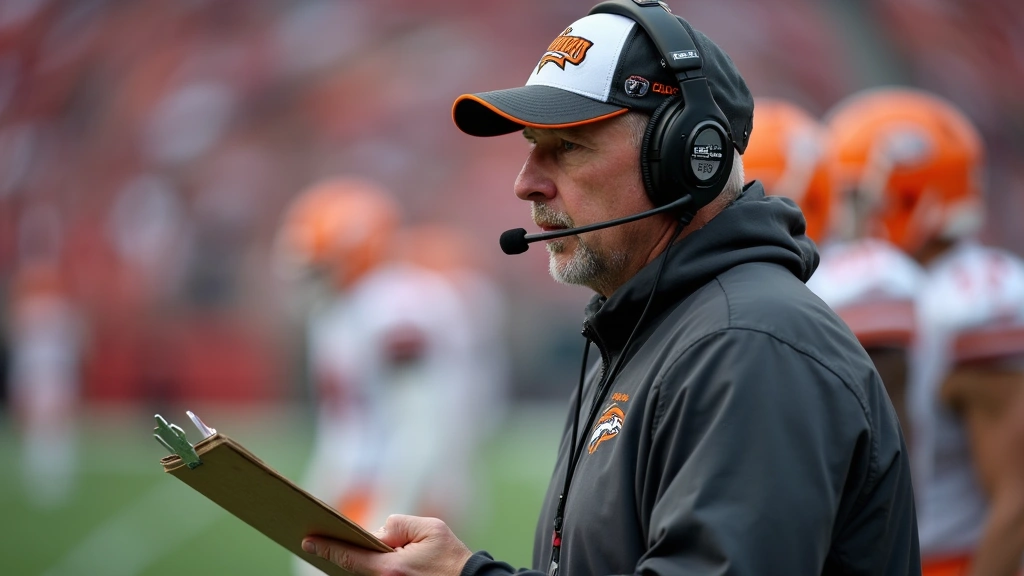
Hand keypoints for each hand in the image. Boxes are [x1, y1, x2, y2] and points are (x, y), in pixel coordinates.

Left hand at [302, 514, 473, 575]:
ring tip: (334, 547)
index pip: (351, 556)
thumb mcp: (429, 528)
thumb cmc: (452, 557)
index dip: (327, 547)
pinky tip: (357, 559)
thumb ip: (399, 525)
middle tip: (315, 540)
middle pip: (353, 567)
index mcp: (391, 568)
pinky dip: (367, 568)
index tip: (308, 541)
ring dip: (354, 562)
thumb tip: (379, 534)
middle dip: (340, 553)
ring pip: (363, 574)